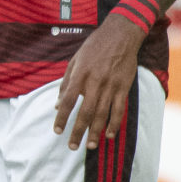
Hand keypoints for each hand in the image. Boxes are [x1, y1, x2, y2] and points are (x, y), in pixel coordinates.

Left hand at [52, 11, 142, 149]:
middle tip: (72, 146)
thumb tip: (56, 104)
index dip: (61, 117)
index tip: (57, 131)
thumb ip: (66, 83)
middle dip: (78, 131)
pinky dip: (114, 123)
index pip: (67, 100)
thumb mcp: (75, 60)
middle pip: (84, 112)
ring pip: (102, 114)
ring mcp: (111, 85)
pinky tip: (108, 135)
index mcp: (80, 74)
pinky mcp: (124, 87)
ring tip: (90, 146)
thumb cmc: (94, 47)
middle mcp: (95, 81)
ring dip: (95, 132)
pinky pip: (119, 109)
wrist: (121, 34)